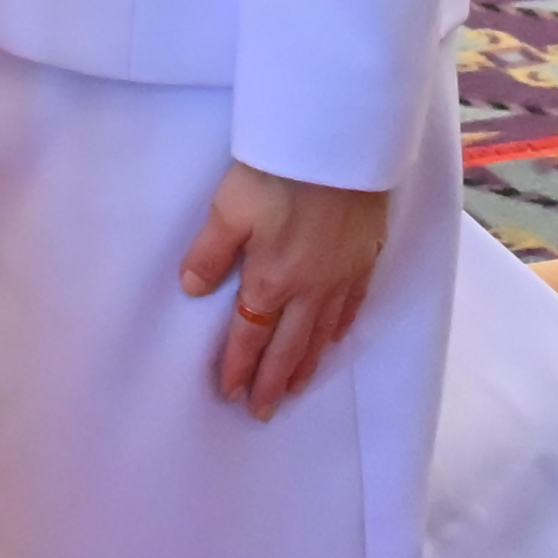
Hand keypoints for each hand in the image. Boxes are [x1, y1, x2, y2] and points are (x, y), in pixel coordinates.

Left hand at [181, 164, 389, 418]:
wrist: (339, 146)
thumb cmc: (277, 174)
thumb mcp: (226, 210)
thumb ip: (209, 253)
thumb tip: (191, 291)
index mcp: (271, 280)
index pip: (250, 334)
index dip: (239, 366)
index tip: (230, 394)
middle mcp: (310, 288)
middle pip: (289, 345)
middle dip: (273, 381)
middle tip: (264, 411)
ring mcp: (342, 275)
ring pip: (322, 333)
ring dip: (306, 363)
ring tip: (296, 388)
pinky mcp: (365, 256)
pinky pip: (353, 306)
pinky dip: (341, 329)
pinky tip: (336, 338)